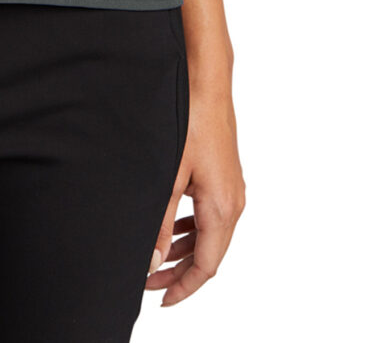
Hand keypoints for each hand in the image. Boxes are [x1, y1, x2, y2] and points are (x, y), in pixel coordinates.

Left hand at [146, 72, 244, 305]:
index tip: (161, 300)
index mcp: (222, 207)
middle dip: (180, 273)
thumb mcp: (168, 177)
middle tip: (148, 281)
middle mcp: (233, 201)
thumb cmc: (191, 119)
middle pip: (210, 254)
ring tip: (155, 259)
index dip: (183, 288)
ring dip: (184, 251)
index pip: (207, 266)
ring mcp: (232, 188)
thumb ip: (160, 223)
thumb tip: (153, 261)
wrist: (207, 81)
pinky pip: (210, 215)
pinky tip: (172, 229)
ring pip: (210, 235)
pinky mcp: (225, 176)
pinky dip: (192, 229)